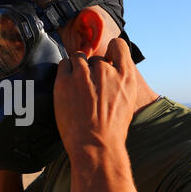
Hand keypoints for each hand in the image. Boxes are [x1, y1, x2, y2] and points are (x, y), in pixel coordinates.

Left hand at [54, 39, 136, 153]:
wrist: (95, 145)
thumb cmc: (111, 130)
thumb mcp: (126, 103)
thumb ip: (119, 83)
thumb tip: (111, 75)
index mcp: (125, 76)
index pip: (118, 46)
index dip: (110, 51)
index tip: (106, 59)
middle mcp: (105, 70)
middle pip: (95, 57)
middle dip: (91, 69)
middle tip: (87, 88)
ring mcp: (83, 74)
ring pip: (78, 57)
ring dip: (76, 67)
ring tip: (75, 85)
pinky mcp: (65, 81)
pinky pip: (63, 64)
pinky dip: (64, 71)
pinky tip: (65, 85)